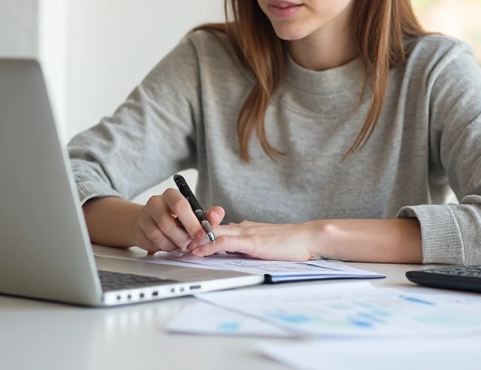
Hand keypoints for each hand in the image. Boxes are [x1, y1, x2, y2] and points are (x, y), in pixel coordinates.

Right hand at [130, 188, 224, 253]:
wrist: (152, 221)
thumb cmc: (176, 217)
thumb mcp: (194, 215)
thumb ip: (208, 216)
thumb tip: (218, 214)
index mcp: (171, 194)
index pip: (180, 205)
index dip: (192, 223)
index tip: (202, 236)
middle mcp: (155, 202)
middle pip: (167, 222)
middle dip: (182, 237)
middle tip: (191, 244)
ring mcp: (144, 216)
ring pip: (158, 235)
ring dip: (173, 244)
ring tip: (180, 245)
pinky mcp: (138, 229)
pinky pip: (151, 243)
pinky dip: (163, 247)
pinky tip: (169, 245)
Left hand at [186, 220, 318, 261]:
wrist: (308, 238)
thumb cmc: (291, 243)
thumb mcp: (264, 244)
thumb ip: (249, 246)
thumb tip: (236, 253)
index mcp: (246, 228)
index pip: (217, 229)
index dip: (198, 234)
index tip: (182, 240)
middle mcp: (243, 227)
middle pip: (210, 228)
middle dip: (190, 235)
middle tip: (171, 242)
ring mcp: (247, 233)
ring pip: (213, 233)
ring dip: (194, 240)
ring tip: (177, 248)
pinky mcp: (252, 242)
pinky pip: (225, 242)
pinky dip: (208, 245)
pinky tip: (198, 250)